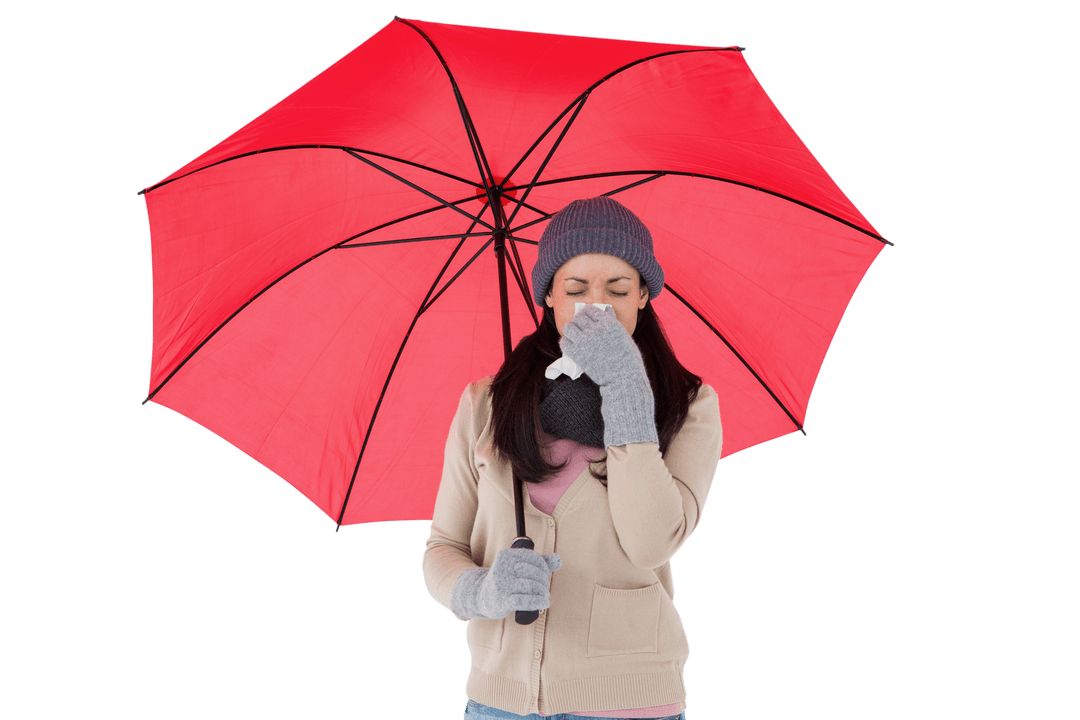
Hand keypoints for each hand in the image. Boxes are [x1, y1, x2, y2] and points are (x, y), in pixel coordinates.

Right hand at [451, 548, 561, 619]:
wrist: (481, 597)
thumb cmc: (505, 580)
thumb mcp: (518, 567)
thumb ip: (539, 563)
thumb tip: (559, 559)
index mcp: (506, 556)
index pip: (532, 557)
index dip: (543, 565)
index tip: (546, 573)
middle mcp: (502, 568)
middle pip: (532, 572)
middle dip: (543, 580)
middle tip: (544, 587)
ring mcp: (501, 585)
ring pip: (530, 586)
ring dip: (542, 592)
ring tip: (545, 596)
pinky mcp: (502, 600)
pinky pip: (524, 600)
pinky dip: (538, 602)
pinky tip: (545, 603)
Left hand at [559, 305, 657, 446]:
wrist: (624, 379)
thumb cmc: (627, 359)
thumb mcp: (623, 335)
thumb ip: (612, 322)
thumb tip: (606, 309)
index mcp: (609, 323)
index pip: (590, 309)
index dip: (586, 313)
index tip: (586, 319)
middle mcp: (596, 329)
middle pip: (578, 318)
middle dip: (578, 322)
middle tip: (579, 329)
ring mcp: (586, 341)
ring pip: (568, 328)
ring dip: (570, 331)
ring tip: (574, 337)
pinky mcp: (578, 354)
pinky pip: (564, 342)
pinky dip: (566, 343)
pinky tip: (571, 347)